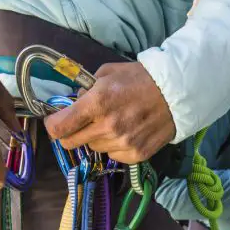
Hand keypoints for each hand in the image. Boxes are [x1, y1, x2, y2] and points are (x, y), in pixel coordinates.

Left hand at [43, 61, 174, 163]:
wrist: (176, 92)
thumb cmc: (140, 78)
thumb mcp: (107, 73)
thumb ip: (85, 89)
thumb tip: (72, 103)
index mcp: (97, 103)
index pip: (59, 128)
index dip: (52, 126)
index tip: (55, 121)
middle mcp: (107, 127)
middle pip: (71, 143)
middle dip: (71, 132)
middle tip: (81, 123)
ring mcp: (122, 143)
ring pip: (93, 148)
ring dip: (96, 138)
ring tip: (112, 123)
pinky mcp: (136, 154)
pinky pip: (113, 155)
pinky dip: (114, 146)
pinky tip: (126, 132)